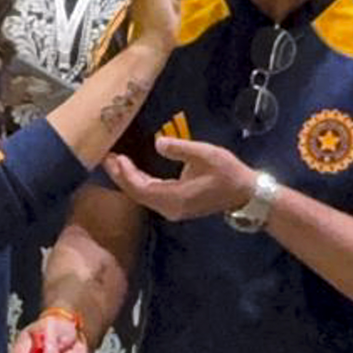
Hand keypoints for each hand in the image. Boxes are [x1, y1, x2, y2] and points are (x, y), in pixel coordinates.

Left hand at [103, 137, 253, 221]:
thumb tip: (158, 143)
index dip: (125, 173)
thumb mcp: (206, 154)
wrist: (245, 194)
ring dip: (128, 180)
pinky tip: (133, 171)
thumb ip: (180, 149)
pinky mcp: (175, 206)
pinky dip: (139, 183)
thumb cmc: (228, 173)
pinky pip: (150, 195)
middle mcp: (169, 208)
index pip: (140, 187)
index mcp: (174, 197)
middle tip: (107, 157)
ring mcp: (172, 209)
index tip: (115, 156)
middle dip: (121, 176)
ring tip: (116, 162)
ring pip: (142, 196)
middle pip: (137, 194)